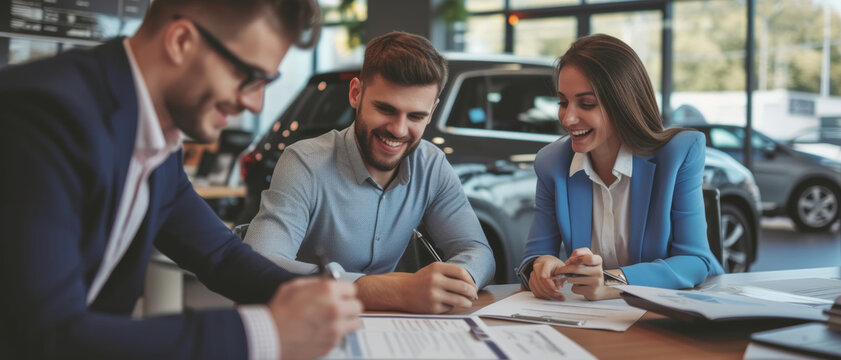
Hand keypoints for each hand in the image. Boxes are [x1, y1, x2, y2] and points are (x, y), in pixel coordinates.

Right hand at [268, 277, 362, 359]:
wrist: (270, 336)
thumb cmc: (279, 312)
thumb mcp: (295, 286)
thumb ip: (316, 283)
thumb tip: (328, 282)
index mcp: (328, 292)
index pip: (352, 289)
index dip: (344, 292)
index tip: (341, 295)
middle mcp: (335, 309)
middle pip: (357, 305)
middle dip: (348, 305)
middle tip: (338, 307)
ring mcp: (336, 329)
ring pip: (355, 322)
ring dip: (347, 320)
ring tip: (333, 320)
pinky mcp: (332, 343)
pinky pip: (342, 336)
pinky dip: (335, 334)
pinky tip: (322, 331)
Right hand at [356, 262, 477, 313]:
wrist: (401, 292)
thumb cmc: (420, 281)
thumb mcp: (433, 270)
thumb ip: (450, 273)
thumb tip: (470, 284)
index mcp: (436, 268)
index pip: (461, 272)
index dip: (470, 280)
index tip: (473, 285)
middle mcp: (434, 280)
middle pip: (463, 286)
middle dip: (472, 292)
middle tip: (473, 295)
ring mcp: (433, 294)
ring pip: (459, 299)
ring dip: (467, 302)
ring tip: (467, 302)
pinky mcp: (432, 307)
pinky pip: (449, 307)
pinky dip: (451, 306)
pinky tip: (445, 304)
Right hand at [528, 255, 566, 300]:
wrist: (547, 261)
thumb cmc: (555, 265)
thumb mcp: (562, 268)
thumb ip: (561, 277)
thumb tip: (558, 286)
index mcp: (545, 263)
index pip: (543, 276)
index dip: (550, 285)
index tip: (558, 289)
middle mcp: (537, 268)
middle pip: (540, 284)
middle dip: (551, 293)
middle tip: (560, 296)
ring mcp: (532, 275)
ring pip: (537, 289)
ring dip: (548, 296)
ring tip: (557, 297)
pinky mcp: (531, 281)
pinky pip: (535, 291)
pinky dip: (543, 296)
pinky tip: (550, 296)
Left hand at [562, 248, 621, 300]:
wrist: (599, 288)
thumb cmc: (589, 271)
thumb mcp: (587, 260)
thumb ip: (580, 254)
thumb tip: (571, 258)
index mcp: (598, 261)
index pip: (589, 258)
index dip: (578, 258)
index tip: (570, 259)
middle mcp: (599, 271)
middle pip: (576, 269)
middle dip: (565, 269)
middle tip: (560, 271)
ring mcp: (596, 282)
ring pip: (573, 279)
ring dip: (568, 278)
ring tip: (571, 278)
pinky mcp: (592, 291)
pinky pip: (575, 288)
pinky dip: (573, 287)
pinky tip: (578, 286)